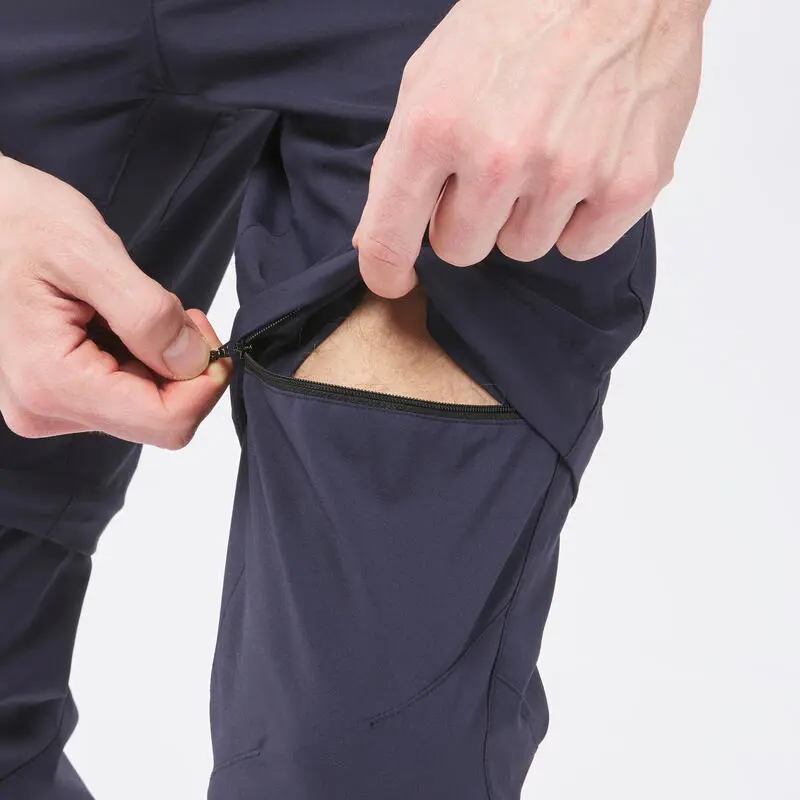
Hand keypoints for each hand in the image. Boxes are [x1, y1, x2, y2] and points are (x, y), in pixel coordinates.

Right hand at [0, 156, 231, 448]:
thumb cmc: (18, 222)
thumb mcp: (89, 254)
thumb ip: (148, 315)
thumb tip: (195, 362)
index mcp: (51, 383)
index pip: (165, 422)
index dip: (204, 382)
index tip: (200, 330)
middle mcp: (45, 408)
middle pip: (159, 419)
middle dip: (184, 368)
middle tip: (177, 313)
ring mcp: (48, 405)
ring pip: (146, 407)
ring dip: (161, 360)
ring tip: (132, 307)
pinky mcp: (55, 394)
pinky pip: (125, 393)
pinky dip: (142, 359)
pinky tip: (119, 321)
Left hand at [354, 0, 708, 297]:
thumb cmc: (519, 20)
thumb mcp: (432, 75)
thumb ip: (400, 161)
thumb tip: (376, 241)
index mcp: (435, 125)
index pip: (391, 237)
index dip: (386, 269)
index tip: (394, 277)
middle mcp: (498, 155)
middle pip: (461, 250)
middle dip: (469, 219)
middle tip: (494, 169)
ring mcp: (566, 172)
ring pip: (522, 248)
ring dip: (526, 214)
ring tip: (546, 153)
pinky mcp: (627, 186)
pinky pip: (580, 246)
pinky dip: (578, 218)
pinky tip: (585, 166)